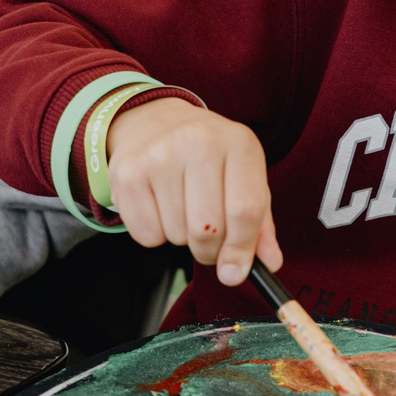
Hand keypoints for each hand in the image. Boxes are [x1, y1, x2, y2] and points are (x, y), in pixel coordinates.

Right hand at [106, 97, 280, 285]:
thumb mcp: (243, 178)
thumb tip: (269, 265)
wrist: (155, 123)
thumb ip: (259, 224)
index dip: (242, 250)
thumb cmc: (209, 159)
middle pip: (208, 229)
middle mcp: (198, 142)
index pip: (245, 210)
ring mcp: (158, 155)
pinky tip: (159, 207)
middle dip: (210, 251)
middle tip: (209, 243)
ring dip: (183, 239)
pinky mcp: (127, 173)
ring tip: (182, 210)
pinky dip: (155, 235)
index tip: (236, 272)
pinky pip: (146, 235)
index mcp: (238, 142)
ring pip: (177, 235)